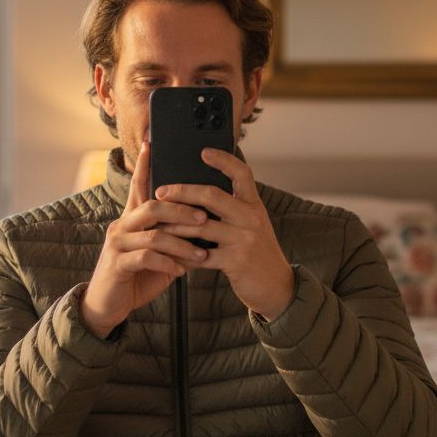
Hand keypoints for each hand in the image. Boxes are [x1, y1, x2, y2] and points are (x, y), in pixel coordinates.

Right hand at [78, 140, 210, 337]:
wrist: (108, 305)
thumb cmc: (137, 277)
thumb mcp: (158, 254)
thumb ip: (172, 237)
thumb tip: (200, 225)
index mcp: (132, 219)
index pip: (138, 186)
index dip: (144, 165)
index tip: (151, 143)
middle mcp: (122, 226)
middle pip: (153, 206)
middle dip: (181, 210)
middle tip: (204, 217)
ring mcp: (117, 244)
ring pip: (154, 234)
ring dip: (182, 244)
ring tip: (201, 253)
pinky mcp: (117, 264)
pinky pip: (147, 257)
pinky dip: (168, 263)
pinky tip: (180, 271)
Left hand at [154, 148, 295, 320]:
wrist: (277, 286)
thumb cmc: (258, 253)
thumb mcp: (252, 225)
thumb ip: (233, 210)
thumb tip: (199, 195)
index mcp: (253, 205)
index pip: (241, 173)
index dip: (223, 160)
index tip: (203, 151)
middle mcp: (250, 218)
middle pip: (212, 195)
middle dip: (182, 191)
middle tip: (161, 192)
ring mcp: (243, 239)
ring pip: (201, 226)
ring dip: (175, 225)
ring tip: (159, 224)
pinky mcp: (235, 261)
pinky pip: (201, 256)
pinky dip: (183, 255)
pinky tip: (171, 254)